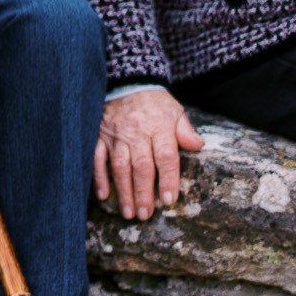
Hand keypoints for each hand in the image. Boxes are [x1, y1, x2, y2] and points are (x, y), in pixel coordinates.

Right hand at [94, 86, 202, 219]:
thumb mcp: (174, 110)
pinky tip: (103, 196)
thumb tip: (197, 146)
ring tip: (128, 213)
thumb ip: (185, 130)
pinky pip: (97, 158)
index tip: (168, 200)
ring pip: (119, 167)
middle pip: (141, 167)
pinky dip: (99, 177)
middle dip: (144, 193)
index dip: (168, 179)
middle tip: (145, 214)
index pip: (166, 157)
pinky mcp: (99, 136)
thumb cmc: (153, 101)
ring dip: (124, 191)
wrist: (126, 81)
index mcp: (159, 127)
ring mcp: (115, 136)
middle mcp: (136, 133)